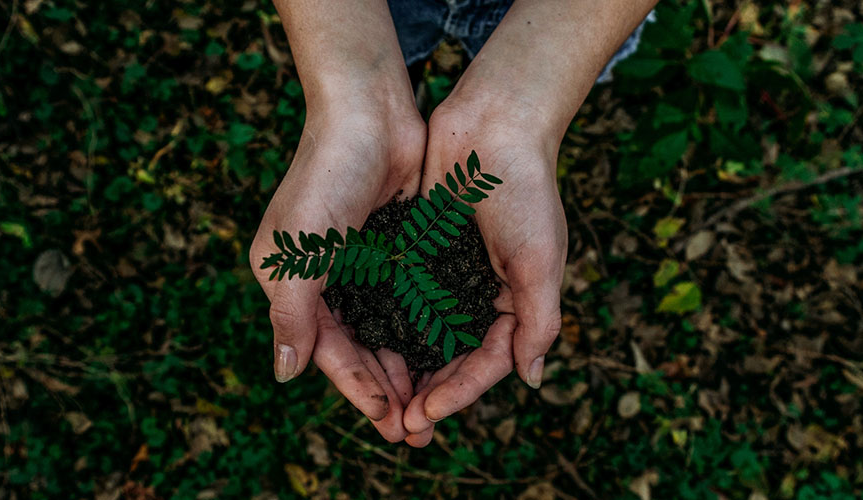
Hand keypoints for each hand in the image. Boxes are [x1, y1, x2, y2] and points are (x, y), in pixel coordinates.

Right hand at [249, 104, 425, 441]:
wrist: (369, 112)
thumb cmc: (325, 177)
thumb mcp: (298, 252)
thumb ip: (291, 315)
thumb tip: (285, 375)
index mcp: (293, 284)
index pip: (327, 350)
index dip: (357, 388)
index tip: (388, 421)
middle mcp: (327, 280)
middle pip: (359, 348)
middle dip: (386, 389)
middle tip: (417, 430)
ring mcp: (363, 265)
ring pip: (387, 330)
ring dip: (408, 367)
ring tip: (434, 404)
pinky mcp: (396, 248)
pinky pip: (410, 300)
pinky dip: (424, 329)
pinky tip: (446, 355)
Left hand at [401, 102, 567, 446]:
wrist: (493, 124)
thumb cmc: (525, 190)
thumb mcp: (540, 260)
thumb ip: (539, 320)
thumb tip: (531, 379)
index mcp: (516, 301)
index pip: (488, 362)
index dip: (460, 392)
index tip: (427, 414)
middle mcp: (481, 293)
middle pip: (453, 357)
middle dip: (429, 392)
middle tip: (400, 425)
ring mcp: (449, 274)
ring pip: (424, 334)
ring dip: (405, 368)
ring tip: (381, 399)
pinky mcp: (421, 251)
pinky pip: (403, 297)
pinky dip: (389, 323)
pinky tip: (366, 346)